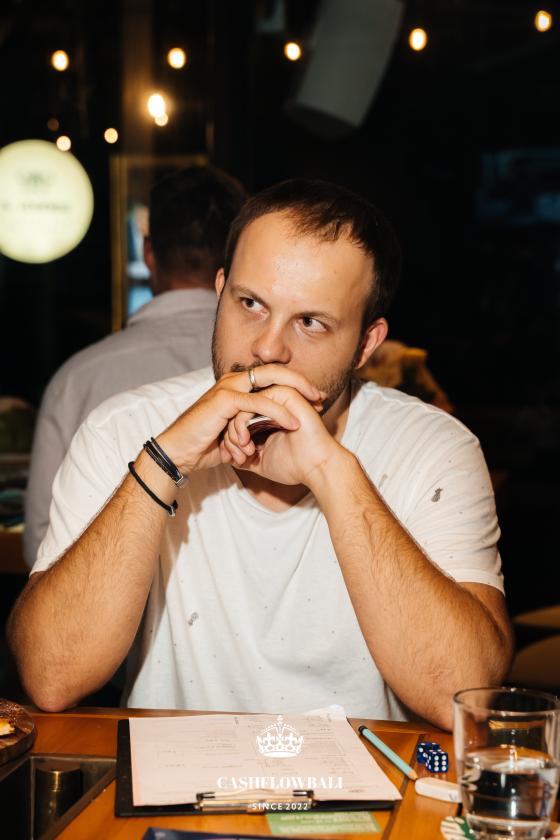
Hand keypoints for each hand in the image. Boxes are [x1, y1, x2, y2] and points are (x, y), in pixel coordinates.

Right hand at [155, 366, 323, 474]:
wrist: (178, 453)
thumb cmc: (203, 445)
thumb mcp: (234, 433)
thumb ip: (250, 427)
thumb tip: (266, 436)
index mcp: (236, 386)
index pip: (270, 376)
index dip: (294, 384)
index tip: (314, 398)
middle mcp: (233, 381)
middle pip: (274, 370)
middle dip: (300, 381)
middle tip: (320, 395)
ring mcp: (228, 387)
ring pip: (270, 381)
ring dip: (296, 392)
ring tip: (315, 405)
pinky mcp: (225, 400)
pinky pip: (259, 403)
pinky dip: (279, 412)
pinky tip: (294, 422)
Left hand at [220, 384, 339, 485]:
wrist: (315, 469)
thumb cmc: (292, 466)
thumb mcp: (259, 461)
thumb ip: (244, 455)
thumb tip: (228, 457)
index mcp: (268, 416)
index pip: (237, 418)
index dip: (230, 439)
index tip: (233, 461)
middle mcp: (273, 403)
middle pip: (237, 410)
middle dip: (230, 436)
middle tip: (236, 458)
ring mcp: (279, 396)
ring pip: (242, 405)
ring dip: (235, 430)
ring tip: (243, 451)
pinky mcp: (285, 394)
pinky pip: (253, 402)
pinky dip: (243, 423)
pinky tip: (247, 442)